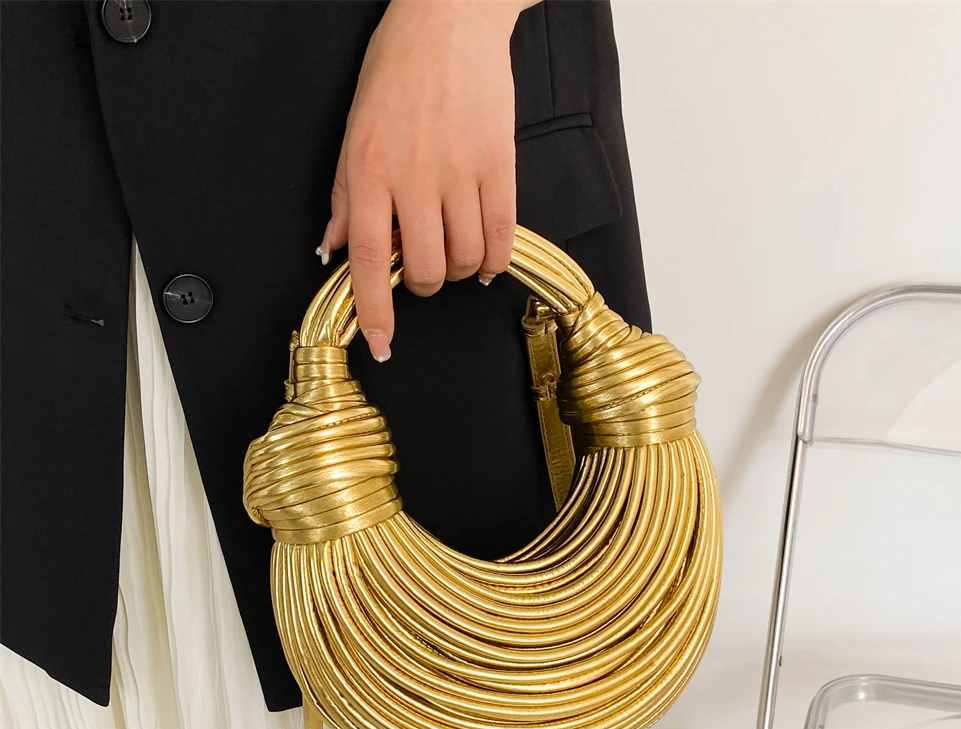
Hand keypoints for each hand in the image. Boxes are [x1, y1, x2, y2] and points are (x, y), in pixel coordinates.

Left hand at [315, 0, 537, 361]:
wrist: (449, 21)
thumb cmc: (397, 71)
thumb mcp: (354, 132)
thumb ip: (346, 199)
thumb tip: (335, 251)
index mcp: (370, 170)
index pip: (371, 260)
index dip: (375, 310)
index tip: (381, 342)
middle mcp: (415, 177)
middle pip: (428, 271)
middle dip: (425, 285)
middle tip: (424, 267)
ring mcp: (462, 172)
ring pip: (466, 260)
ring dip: (460, 271)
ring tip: (454, 250)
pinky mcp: (501, 165)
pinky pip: (502, 237)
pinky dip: (495, 260)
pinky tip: (486, 257)